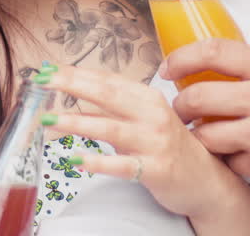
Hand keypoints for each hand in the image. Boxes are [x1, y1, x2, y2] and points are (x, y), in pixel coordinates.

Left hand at [40, 65, 249, 229]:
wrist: (207, 181)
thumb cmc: (169, 147)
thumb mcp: (142, 121)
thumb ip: (110, 110)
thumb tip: (68, 98)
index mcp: (147, 97)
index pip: (107, 79)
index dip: (76, 72)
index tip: (47, 68)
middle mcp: (152, 115)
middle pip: (107, 94)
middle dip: (72, 84)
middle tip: (42, 80)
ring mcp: (154, 142)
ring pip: (110, 128)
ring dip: (77, 122)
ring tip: (49, 120)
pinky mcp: (156, 170)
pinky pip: (122, 165)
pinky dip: (98, 161)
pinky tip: (77, 159)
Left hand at [162, 38, 249, 194]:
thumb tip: (230, 69)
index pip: (213, 52)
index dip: (181, 58)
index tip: (169, 68)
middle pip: (197, 97)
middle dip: (179, 105)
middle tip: (179, 108)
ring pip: (205, 134)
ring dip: (197, 135)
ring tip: (202, 134)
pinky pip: (227, 161)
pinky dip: (225, 159)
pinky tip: (233, 155)